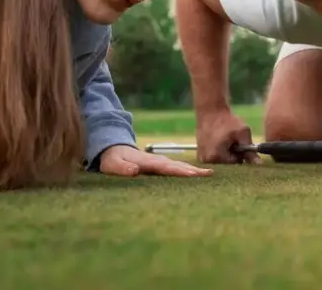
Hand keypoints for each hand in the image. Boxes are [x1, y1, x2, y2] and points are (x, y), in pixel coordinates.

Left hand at [98, 145, 212, 177]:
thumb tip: (135, 171)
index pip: (167, 167)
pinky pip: (177, 167)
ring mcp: (160, 162)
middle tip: (209, 174)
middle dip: (194, 170)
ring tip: (209, 174)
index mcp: (148, 162)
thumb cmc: (112, 159)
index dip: (180, 171)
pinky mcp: (161, 165)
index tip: (194, 175)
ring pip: (180, 165)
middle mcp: (157, 160)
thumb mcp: (112, 164)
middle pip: (178, 165)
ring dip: (194, 169)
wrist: (114, 147)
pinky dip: (188, 170)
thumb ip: (122, 168)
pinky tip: (196, 174)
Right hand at [195, 108, 260, 164]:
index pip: (235, 162)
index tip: (238, 141)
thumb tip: (259, 164)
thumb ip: (250, 150)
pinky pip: (214, 156)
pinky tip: (218, 139)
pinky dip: (218, 150)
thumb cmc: (227, 120)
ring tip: (224, 138)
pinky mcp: (199, 153)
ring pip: (221, 160)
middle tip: (231, 139)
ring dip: (225, 151)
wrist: (211, 111)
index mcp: (216, 157)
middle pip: (227, 163)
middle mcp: (206, 160)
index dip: (240, 152)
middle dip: (232, 153)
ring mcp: (201, 157)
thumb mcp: (242, 133)